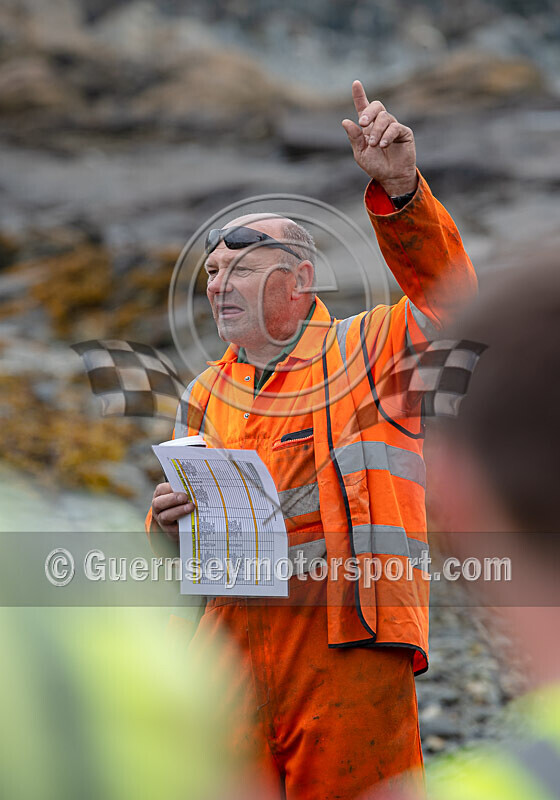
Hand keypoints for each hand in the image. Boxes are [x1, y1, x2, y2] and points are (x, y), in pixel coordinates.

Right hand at [151, 482, 194, 541]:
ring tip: (190, 507)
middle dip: (172, 499)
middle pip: (158, 503)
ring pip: (165, 517)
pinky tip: (192, 519)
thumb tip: (194, 486)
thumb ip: (183, 491)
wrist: (180, 524)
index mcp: (159, 496)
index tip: (181, 486)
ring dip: (178, 511)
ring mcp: (162, 521)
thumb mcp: (180, 495)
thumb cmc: (181, 504)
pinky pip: (174, 529)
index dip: (170, 487)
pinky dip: (183, 524)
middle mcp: (158, 509)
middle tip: (185, 498)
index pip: (161, 490)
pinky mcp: (170, 531)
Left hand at [342, 80, 416, 196]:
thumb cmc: (375, 165)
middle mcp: (381, 123)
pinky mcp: (404, 133)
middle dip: (368, 112)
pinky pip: (395, 127)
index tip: (355, 83)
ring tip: (374, 145)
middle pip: (377, 106)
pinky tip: (383, 145)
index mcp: (368, 127)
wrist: (391, 177)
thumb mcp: (360, 153)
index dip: (359, 95)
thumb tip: (345, 121)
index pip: (363, 107)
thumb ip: (354, 137)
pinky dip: (387, 135)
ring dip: (377, 131)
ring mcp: (393, 127)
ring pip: (384, 117)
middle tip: (363, 123)